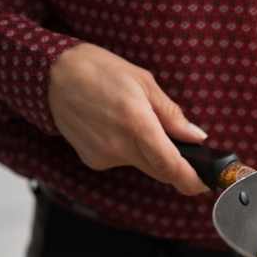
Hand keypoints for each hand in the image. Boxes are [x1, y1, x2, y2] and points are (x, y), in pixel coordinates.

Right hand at [48, 43, 208, 194]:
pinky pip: (123, 161)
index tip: (205, 185)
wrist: (51, 75)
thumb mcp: (144, 83)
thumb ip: (172, 115)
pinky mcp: (93, 161)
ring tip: (136, 121)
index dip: (191, 180)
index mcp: (137, 124)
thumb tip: (197, 136)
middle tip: (187, 155)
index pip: (170, 165)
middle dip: (177, 167)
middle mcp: (120, 146)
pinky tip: (117, 128)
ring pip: (142, 165)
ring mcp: (104, 156)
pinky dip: (129, 149)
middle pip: (160, 171)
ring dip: (151, 153)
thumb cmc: (99, 71)